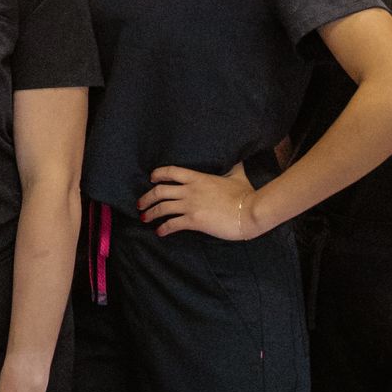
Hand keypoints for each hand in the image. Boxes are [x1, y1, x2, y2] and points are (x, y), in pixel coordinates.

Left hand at [139, 163, 259, 241]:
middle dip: (147, 198)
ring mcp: (190, 205)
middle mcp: (190, 190)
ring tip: (144, 218)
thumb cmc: (245, 194)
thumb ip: (233, 167)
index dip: (158, 174)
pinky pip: (172, 224)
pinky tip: (160, 232)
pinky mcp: (194, 221)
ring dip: (151, 213)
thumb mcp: (237, 175)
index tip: (151, 178)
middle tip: (140, 204)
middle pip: (160, 191)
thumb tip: (237, 159)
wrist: (250, 211)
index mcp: (198, 177)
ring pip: (162, 208)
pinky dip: (164, 229)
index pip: (171, 172)